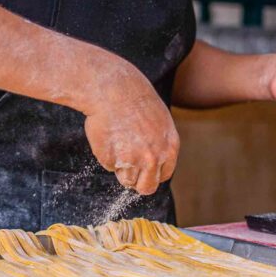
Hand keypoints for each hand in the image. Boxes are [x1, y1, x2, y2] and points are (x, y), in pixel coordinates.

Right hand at [82, 63, 179, 195]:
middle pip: (146, 187)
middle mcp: (153, 158)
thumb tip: (155, 159)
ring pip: (126, 179)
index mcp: (169, 147)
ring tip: (117, 140)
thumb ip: (160, 142)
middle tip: (128, 170)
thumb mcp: (160, 119)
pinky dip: (106, 154)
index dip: (152, 173)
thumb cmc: (134, 97)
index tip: (143, 170)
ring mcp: (132, 160)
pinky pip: (109, 165)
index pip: (163, 175)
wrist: (113, 88)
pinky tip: (107, 135)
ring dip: (120, 166)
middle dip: (137, 182)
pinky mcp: (111, 160)